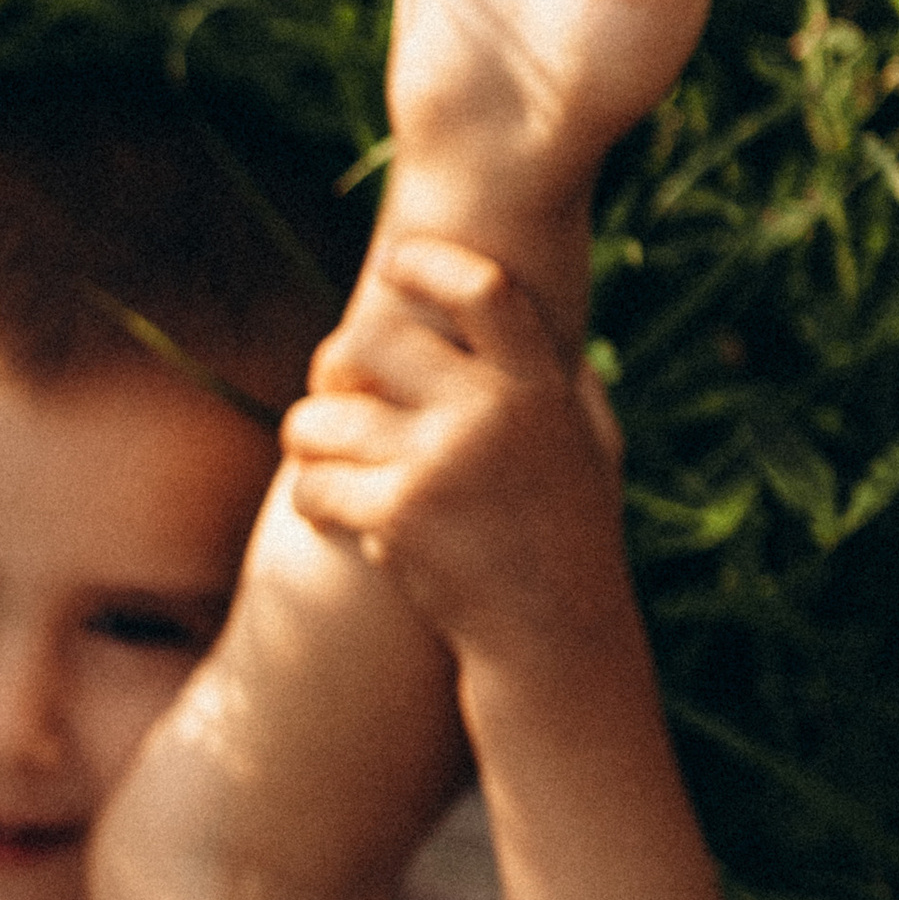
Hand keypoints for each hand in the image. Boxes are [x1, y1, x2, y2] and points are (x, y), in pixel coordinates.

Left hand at [280, 238, 629, 657]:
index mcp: (538, 387)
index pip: (481, 292)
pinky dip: (312, 499)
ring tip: (322, 459)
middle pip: (368, 342)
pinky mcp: (397, 516)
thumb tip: (528, 315)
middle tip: (333, 392)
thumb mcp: (592, 446)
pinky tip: (332, 513)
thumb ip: (564, 379)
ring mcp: (440, 462)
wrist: (555, 635)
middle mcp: (489, 413)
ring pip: (319, 417)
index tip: (395, 264)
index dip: (429, 264)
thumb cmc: (571, 537)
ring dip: (307, 439)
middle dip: (333, 366)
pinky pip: (313, 484)